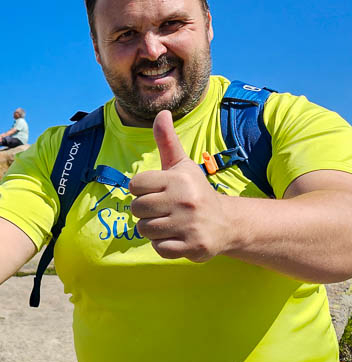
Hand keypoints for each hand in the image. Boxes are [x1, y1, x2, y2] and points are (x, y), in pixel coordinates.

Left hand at [129, 110, 230, 261]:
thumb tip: (161, 113)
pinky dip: (163, 245)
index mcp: (179, 179)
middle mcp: (185, 201)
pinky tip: (177, 237)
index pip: (135, 185)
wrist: (227, 223)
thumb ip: (167, 141)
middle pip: (136, 209)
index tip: (157, 191)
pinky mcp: (193, 247)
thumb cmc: (195, 191)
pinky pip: (158, 248)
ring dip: (153, 229)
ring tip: (170, 223)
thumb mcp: (181, 165)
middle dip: (145, 211)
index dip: (141, 190)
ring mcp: (189, 225)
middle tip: (163, 210)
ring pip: (144, 230)